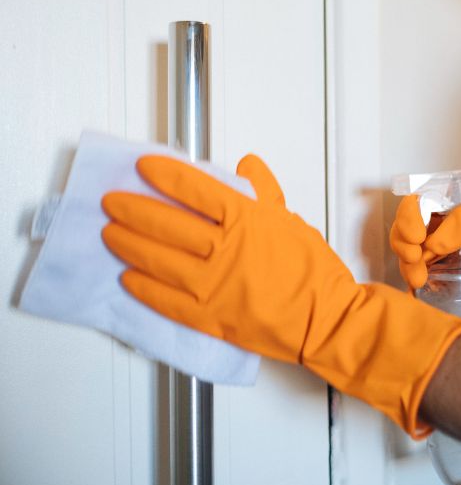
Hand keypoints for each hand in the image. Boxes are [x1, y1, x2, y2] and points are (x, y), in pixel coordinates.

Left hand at [102, 154, 460, 436]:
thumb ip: (266, 193)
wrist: (326, 319)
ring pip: (159, 260)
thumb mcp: (293, 222)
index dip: (164, 174)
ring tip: (110, 233)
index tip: (143, 166)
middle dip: (133, 208)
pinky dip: (144, 288)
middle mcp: (225, 249)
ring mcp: (214, 285)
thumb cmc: (314, 272)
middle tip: (113, 201)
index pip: (195, 188)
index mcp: (247, 221)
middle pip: (167, 223)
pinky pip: (167, 300)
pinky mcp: (210, 316)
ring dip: (129, 245)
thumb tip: (248, 165)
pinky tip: (128, 277)